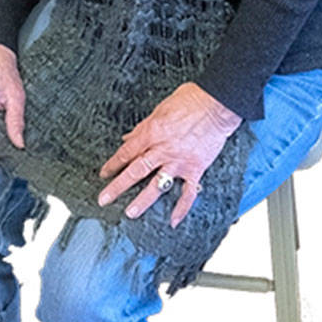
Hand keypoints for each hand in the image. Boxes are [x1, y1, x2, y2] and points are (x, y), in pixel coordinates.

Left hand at [97, 84, 242, 227]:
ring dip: (142, 201)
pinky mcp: (195, 168)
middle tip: (104, 199)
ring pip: (157, 185)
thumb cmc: (191, 100)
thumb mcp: (160, 108)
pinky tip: (173, 220)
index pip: (127, 152)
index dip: (113, 164)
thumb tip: (129, 138)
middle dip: (118, 186)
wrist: (217, 104)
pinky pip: (187, 192)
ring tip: (130, 213)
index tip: (104, 174)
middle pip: (136, 171)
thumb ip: (143, 127)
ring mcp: (179, 161)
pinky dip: (181, 208)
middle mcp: (162, 149)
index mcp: (152, 132)